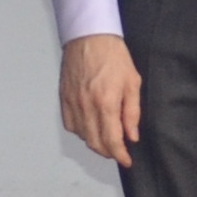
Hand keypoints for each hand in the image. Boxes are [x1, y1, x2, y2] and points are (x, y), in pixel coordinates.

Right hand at [59, 35, 142, 169]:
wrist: (89, 36)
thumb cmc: (112, 55)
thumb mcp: (132, 82)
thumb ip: (132, 113)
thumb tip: (131, 136)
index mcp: (106, 103)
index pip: (112, 141)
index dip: (120, 155)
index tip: (126, 160)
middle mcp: (87, 107)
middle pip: (95, 144)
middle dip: (109, 152)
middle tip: (118, 149)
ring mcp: (73, 103)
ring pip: (82, 136)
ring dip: (95, 142)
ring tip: (106, 135)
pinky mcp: (64, 99)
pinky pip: (70, 125)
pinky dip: (81, 131)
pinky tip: (90, 125)